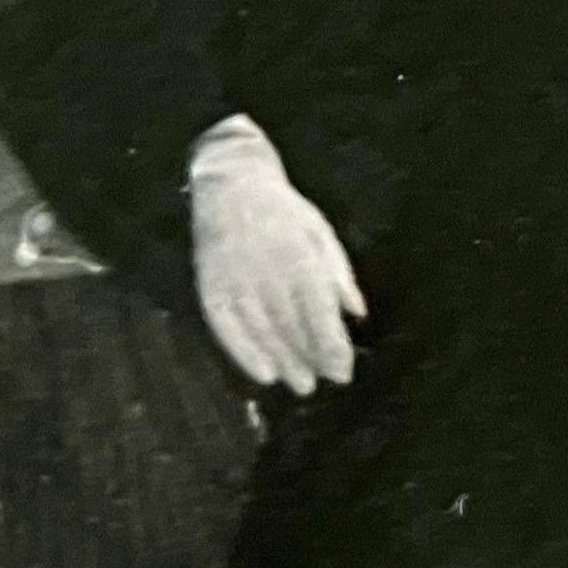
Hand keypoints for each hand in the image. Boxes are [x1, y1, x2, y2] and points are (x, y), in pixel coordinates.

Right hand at [192, 131, 364, 393]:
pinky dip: (243, 351)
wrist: (231, 182)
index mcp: (297, 252)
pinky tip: (264, 373)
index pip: (317, 308)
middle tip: (324, 383)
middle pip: (289, 324)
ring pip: (260, 329)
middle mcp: (264, 267)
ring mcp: (233, 275)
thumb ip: (338, 275)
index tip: (343, 371)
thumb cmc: (285, 212)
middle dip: (309, 357)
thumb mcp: (320, 233)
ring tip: (301, 384)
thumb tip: (357, 314)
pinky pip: (225, 324)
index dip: (330, 343)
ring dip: (282, 360)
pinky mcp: (209, 282)